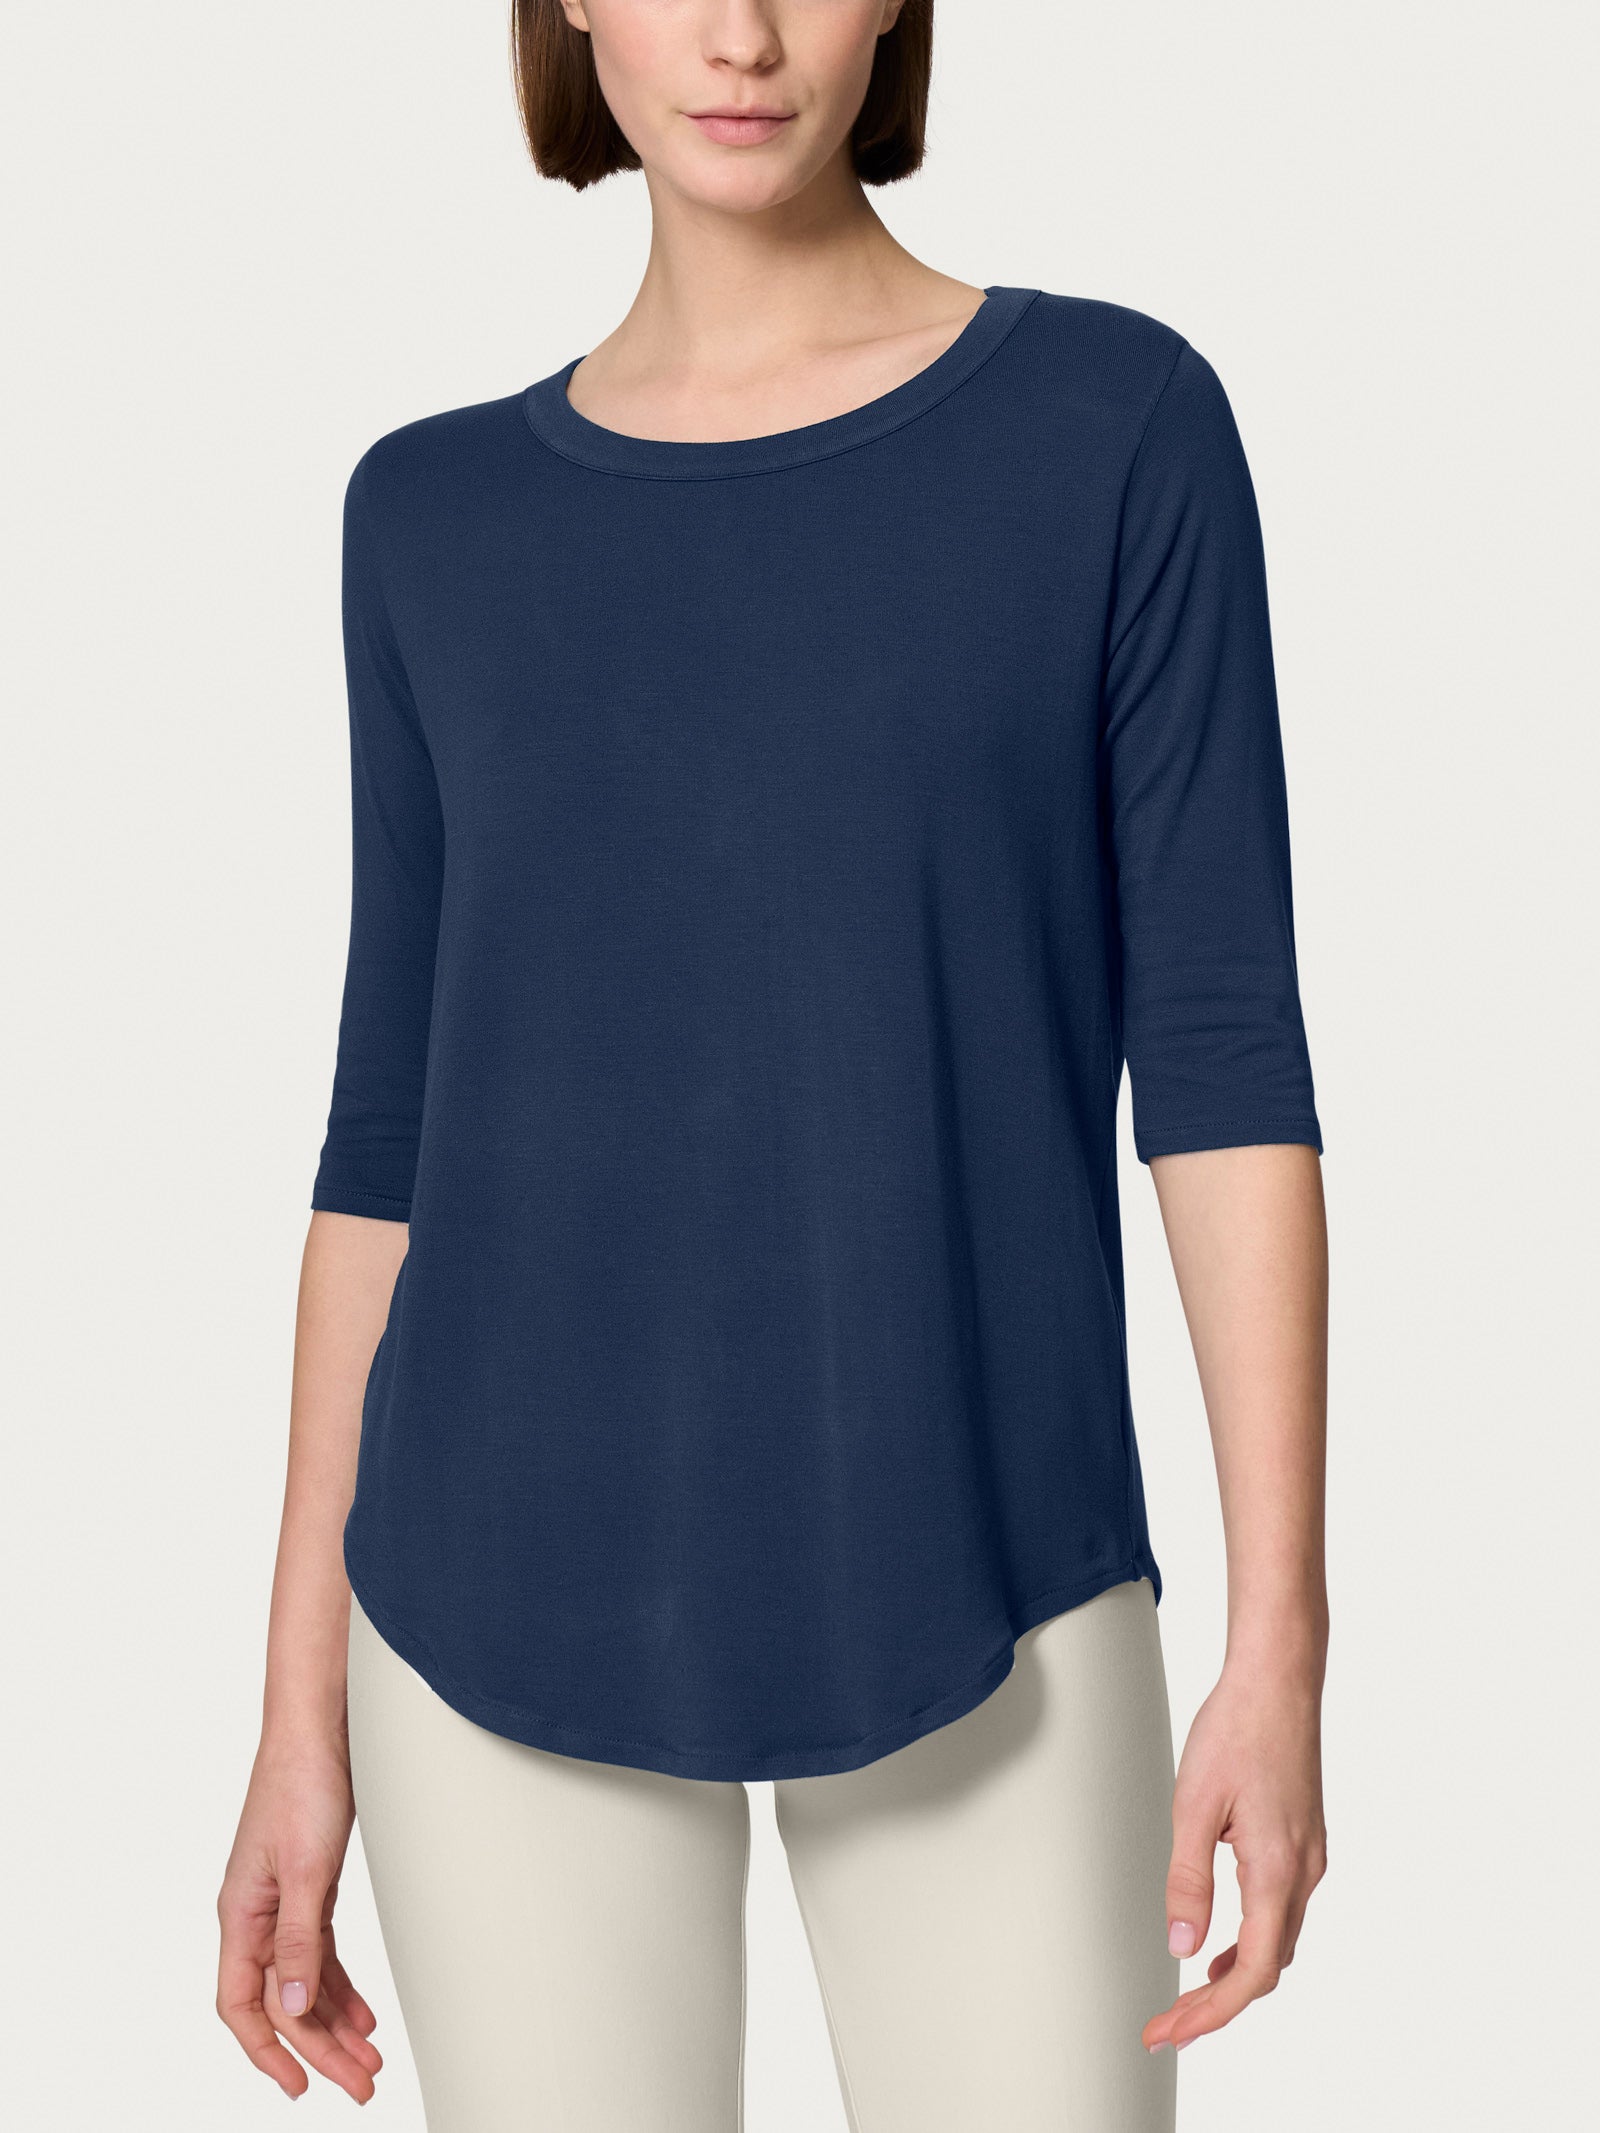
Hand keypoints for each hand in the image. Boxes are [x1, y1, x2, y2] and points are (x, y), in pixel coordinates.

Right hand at [216, 1737, 382, 2102]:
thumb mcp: (307, 1869)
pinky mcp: (310, 1886)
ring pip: (303, 1981)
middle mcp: (256, 1915)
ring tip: (369, 2057)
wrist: (321, 1727)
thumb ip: (298, 1940)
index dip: (267, 2052)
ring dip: (333, 2022)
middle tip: (360, 2083)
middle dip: (319, 2048)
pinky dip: (339, 1985)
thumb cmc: (303, 1784)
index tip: (300, 2087)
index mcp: (241, 1914)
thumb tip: (291, 2007)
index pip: (241, 2004)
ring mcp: (283, 1902)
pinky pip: (319, 1952)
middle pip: (281, 2001)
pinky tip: (361, 2011)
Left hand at [1142, 1655, 1326, 2052]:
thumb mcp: (1193, 1804)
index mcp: (1277, 1871)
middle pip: (1266, 1968)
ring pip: (1277, 1942)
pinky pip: (1281, 1912)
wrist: (1278, 1680)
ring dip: (1236, 1975)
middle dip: (1217, 2004)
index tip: (1169, 2031)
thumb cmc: (1238, 1727)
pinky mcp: (1304, 1842)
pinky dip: (1251, 1940)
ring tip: (1188, 1994)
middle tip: (1168, 2023)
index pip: (1250, 1974)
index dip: (1209, 2013)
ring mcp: (1309, 1858)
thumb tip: (1182, 1945)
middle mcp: (1304, 1873)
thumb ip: (1188, 1879)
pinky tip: (1221, 1939)